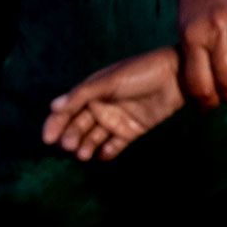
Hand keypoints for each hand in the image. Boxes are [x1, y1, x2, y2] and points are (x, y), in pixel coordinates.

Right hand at [43, 47, 184, 161]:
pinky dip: (107, 152)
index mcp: (93, 91)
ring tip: (83, 153)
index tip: (48, 138)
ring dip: (86, 146)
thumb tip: (53, 107)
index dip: (56, 124)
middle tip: (70, 145)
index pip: (68, 110)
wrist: (177, 76)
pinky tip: (104, 154)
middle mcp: (101, 106)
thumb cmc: (141, 72)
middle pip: (78, 126)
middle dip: (71, 137)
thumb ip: (82, 94)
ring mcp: (116, 119)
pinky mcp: (132, 131)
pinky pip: (114, 146)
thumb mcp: (110, 81)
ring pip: (93, 138)